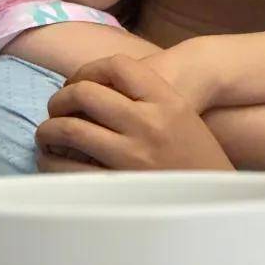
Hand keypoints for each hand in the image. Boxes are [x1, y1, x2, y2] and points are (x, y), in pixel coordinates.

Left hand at [37, 54, 233, 171]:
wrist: (217, 198)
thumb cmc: (195, 154)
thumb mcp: (180, 114)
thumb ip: (144, 97)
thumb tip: (89, 91)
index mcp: (166, 100)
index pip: (117, 65)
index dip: (88, 69)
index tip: (78, 82)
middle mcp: (148, 123)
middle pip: (86, 94)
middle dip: (61, 99)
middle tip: (56, 108)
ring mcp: (133, 156)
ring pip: (71, 129)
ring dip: (49, 129)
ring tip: (47, 133)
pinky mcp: (119, 187)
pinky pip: (70, 170)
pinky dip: (52, 162)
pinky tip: (52, 160)